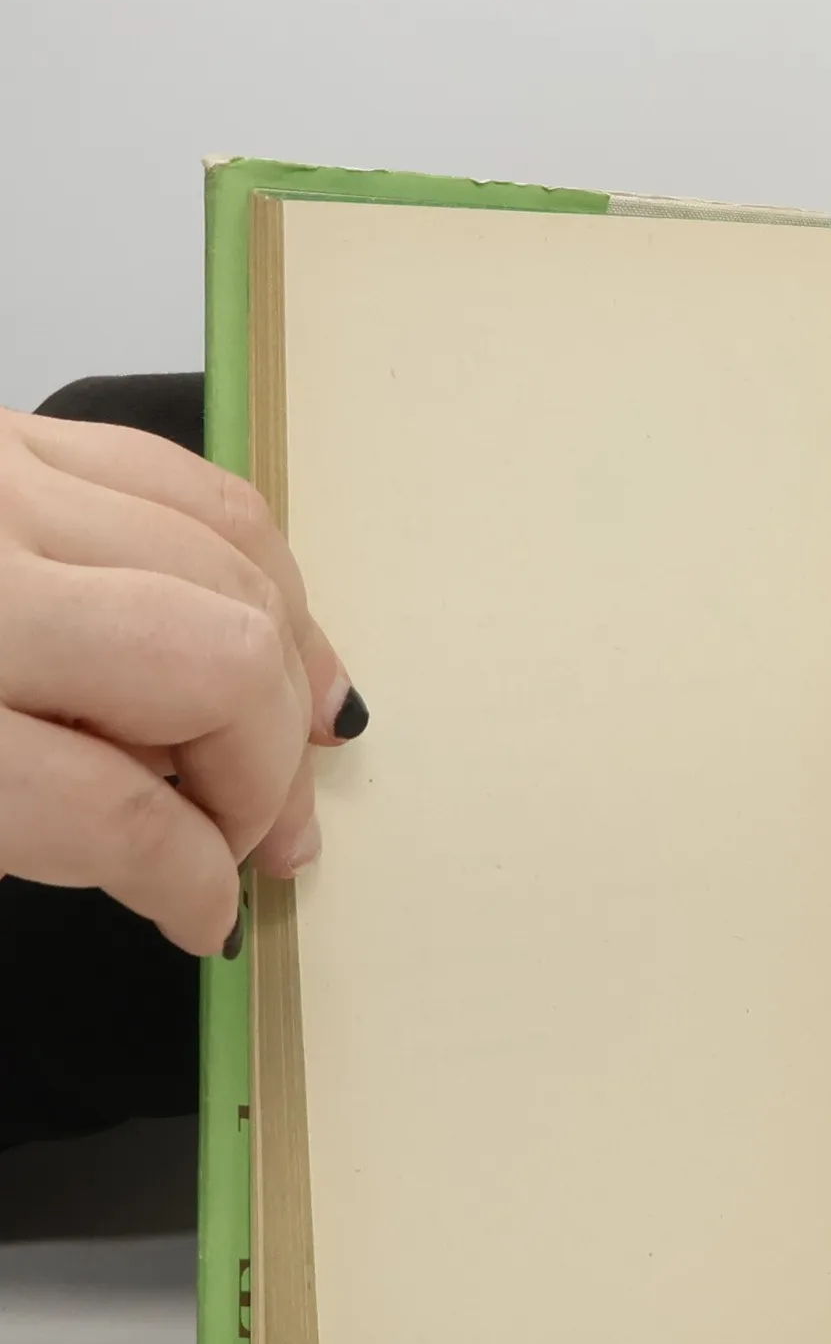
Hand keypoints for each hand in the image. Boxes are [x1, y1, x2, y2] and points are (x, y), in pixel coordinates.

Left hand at [0, 406, 364, 955]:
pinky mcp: (15, 431)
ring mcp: (1, 475)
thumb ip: (42, 834)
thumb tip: (186, 857)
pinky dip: (259, 569)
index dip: (191, 878)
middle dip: (262, 772)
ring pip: (236, 567)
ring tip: (289, 745)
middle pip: (215, 666)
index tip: (208, 912)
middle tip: (258, 837)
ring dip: (285, 672)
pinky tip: (271, 630)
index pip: (120, 809)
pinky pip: (198, 486)